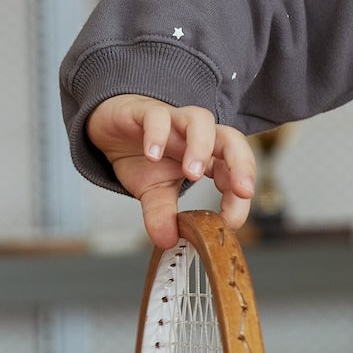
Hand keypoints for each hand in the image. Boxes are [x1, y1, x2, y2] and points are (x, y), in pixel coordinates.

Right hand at [85, 95, 256, 250]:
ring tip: (193, 174)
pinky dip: (157, 134)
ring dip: (201, 147)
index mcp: (208, 156)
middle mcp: (197, 135)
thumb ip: (162, 215)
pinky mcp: (145, 110)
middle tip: (241, 191)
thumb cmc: (141, 156)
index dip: (238, 196)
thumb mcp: (153, 192)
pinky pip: (157, 115)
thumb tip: (166, 241)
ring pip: (200, 120)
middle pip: (232, 139)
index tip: (231, 222)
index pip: (234, 171)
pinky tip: (152, 154)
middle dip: (242, 164)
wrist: (110, 128)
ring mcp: (174, 120)